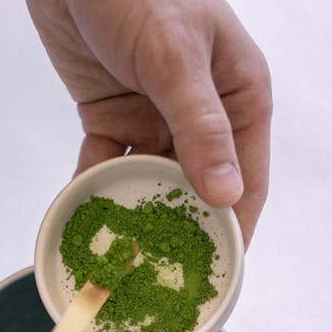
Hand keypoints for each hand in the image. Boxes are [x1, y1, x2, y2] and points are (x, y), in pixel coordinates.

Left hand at [25, 0, 271, 245]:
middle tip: (168, 274)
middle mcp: (201, 115)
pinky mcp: (114, 116)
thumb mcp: (175, 57)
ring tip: (123, 253)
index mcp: (237, 99)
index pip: (246, 178)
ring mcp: (156, 118)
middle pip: (197, 188)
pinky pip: (107, 162)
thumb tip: (225, 194)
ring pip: (149, 179)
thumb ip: (200, 126)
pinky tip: (85, 212)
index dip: (236, 226)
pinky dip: (94, 184)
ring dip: (135, 211)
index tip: (222, 269)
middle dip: (182, 229)